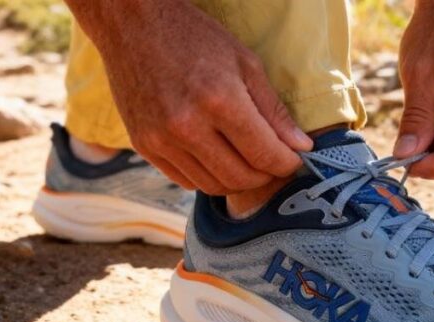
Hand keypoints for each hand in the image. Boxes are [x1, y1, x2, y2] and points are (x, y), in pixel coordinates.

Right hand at [68, 0, 311, 193]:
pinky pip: (185, 180)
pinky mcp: (144, 146)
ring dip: (236, 180)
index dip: (287, 163)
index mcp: (220, 100)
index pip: (265, 154)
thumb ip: (273, 110)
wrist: (131, 24)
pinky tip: (216, 157)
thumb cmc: (194, 37)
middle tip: (272, 162)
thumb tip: (302, 147)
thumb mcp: (244, 62)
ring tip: (246, 161)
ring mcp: (161, 140)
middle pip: (240, 178)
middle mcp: (188, 126)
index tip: (294, 159)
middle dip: (265, 175)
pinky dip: (207, 176)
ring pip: (213, 186)